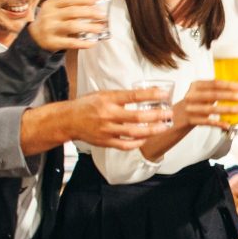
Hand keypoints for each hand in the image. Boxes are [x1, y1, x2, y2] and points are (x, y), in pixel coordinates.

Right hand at [28, 0, 107, 51]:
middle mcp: (49, 15)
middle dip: (90, 12)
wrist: (33, 37)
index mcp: (51, 4)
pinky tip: (92, 42)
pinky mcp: (52, 42)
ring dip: (89, 26)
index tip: (96, 0)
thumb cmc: (51, 22)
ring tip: (100, 28)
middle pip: (72, 12)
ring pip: (72, 26)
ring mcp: (50, 29)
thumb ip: (70, 7)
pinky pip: (70, 43)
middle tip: (103, 15)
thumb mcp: (55, 10)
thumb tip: (95, 7)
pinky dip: (83, 43)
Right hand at [52, 87, 173, 149]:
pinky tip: (146, 138)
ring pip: (133, 132)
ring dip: (151, 130)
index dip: (150, 95)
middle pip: (136, 117)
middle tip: (169, 114)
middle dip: (156, 116)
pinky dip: (137, 142)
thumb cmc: (87, 105)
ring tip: (164, 127)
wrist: (68, 120)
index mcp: (107, 100)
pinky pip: (125, 145)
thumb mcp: (103, 94)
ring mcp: (107, 130)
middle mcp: (107, 115)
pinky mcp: (106, 142)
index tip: (164, 94)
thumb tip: (146, 94)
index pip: (132, 96)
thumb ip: (122, 96)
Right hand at [172, 80, 237, 131]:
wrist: (174, 117)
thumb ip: (215, 91)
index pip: (215, 83)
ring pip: (212, 109)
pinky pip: (207, 122)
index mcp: (196, 86)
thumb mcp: (201, 93)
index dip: (230, 85)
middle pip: (214, 95)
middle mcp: (192, 95)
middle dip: (232, 96)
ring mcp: (190, 108)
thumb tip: (237, 90)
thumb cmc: (193, 104)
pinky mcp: (190, 120)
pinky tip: (227, 124)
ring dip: (229, 109)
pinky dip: (218, 123)